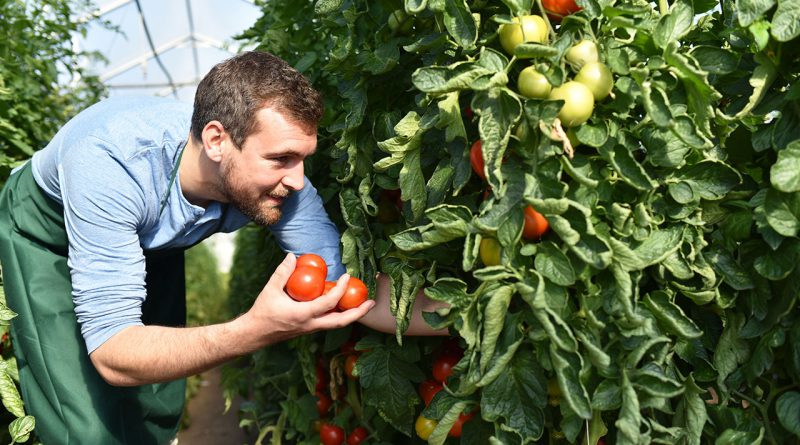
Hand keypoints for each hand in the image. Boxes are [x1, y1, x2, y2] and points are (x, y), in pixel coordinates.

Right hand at [242, 253, 375, 346]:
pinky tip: (345, 304)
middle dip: (358, 313)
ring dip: (352, 315)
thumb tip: (293, 256)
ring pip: (337, 324)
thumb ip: (282, 273)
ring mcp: (312, 329)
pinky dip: (340, 314)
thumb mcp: (271, 290)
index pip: (328, 303)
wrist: (256, 334)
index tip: (346, 277)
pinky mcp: (311, 329)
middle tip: (371, 302)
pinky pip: (330, 322)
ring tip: (365, 304)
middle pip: (341, 322)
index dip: (340, 290)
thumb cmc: (263, 312)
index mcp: (303, 315)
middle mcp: (311, 325)